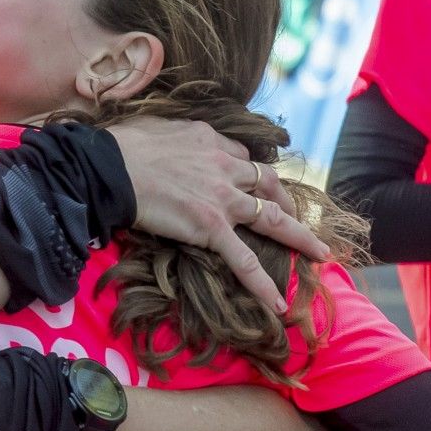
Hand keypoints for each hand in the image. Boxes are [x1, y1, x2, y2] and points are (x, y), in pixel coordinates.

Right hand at [108, 117, 328, 314]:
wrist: (110, 167)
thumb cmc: (122, 147)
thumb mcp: (159, 127)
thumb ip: (176, 136)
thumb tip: (169, 141)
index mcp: (212, 142)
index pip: (242, 157)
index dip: (251, 171)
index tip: (254, 181)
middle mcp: (226, 167)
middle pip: (269, 184)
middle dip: (287, 200)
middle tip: (297, 214)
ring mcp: (223, 199)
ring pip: (273, 219)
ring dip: (300, 237)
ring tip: (320, 254)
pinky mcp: (211, 227)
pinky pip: (243, 260)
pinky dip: (263, 283)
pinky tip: (278, 303)